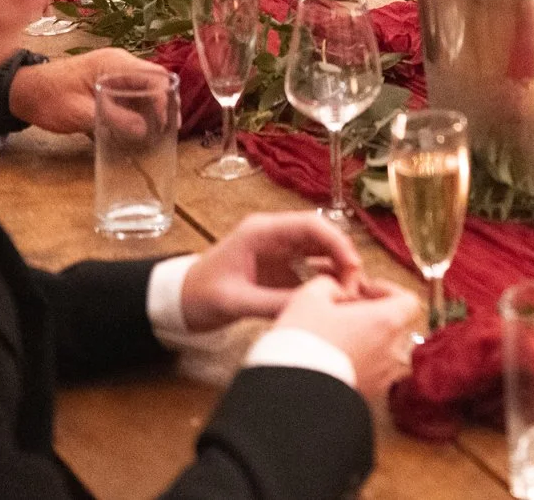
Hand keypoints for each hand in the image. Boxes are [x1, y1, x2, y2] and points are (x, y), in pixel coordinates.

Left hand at [8, 48, 166, 134]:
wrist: (22, 92)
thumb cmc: (49, 99)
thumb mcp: (81, 113)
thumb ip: (113, 120)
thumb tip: (144, 131)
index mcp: (115, 64)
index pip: (154, 75)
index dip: (165, 98)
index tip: (165, 123)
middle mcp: (118, 63)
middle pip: (154, 79)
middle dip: (163, 103)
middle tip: (167, 129)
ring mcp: (113, 71)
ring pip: (144, 86)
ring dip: (151, 106)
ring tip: (155, 131)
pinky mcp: (106, 81)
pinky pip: (130, 91)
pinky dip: (137, 106)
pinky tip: (137, 126)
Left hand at [180, 211, 368, 331]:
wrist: (178, 302)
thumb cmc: (200, 295)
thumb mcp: (236, 301)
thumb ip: (273, 303)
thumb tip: (315, 308)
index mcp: (262, 232)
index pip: (310, 225)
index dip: (336, 241)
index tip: (353, 266)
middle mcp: (275, 235)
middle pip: (321, 235)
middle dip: (343, 255)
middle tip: (355, 284)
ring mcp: (279, 250)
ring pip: (320, 250)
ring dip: (338, 266)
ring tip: (350, 292)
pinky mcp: (280, 266)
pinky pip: (312, 266)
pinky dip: (327, 277)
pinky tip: (337, 295)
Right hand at [268, 274, 422, 397]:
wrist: (291, 397)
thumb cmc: (304, 341)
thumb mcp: (309, 298)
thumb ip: (329, 285)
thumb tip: (337, 290)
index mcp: (386, 322)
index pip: (409, 301)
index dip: (388, 291)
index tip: (364, 291)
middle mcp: (392, 351)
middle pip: (397, 325)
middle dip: (376, 316)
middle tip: (345, 314)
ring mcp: (382, 377)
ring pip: (386, 351)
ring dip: (370, 342)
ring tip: (339, 340)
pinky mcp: (368, 397)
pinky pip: (374, 374)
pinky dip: (363, 364)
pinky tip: (334, 362)